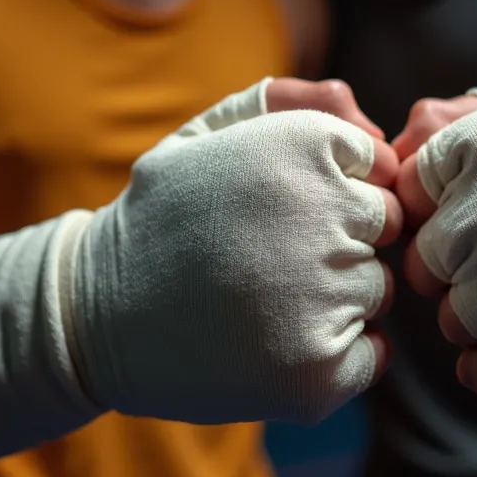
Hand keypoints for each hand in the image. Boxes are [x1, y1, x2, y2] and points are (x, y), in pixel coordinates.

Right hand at [73, 77, 402, 423]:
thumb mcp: (211, 135)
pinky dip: (340, 353)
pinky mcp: (316, 371)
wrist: (92, 314)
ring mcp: (322, 296)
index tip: (279, 212)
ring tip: (262, 300)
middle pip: (384, 229)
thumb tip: (371, 122)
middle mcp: (320, 213)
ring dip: (336, 297)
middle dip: (339, 241)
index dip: (332, 193)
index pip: (377, 168)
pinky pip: (374, 353)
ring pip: (377, 290)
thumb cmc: (163, 217)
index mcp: (301, 144)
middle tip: (269, 259)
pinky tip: (278, 341)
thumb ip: (293, 105)